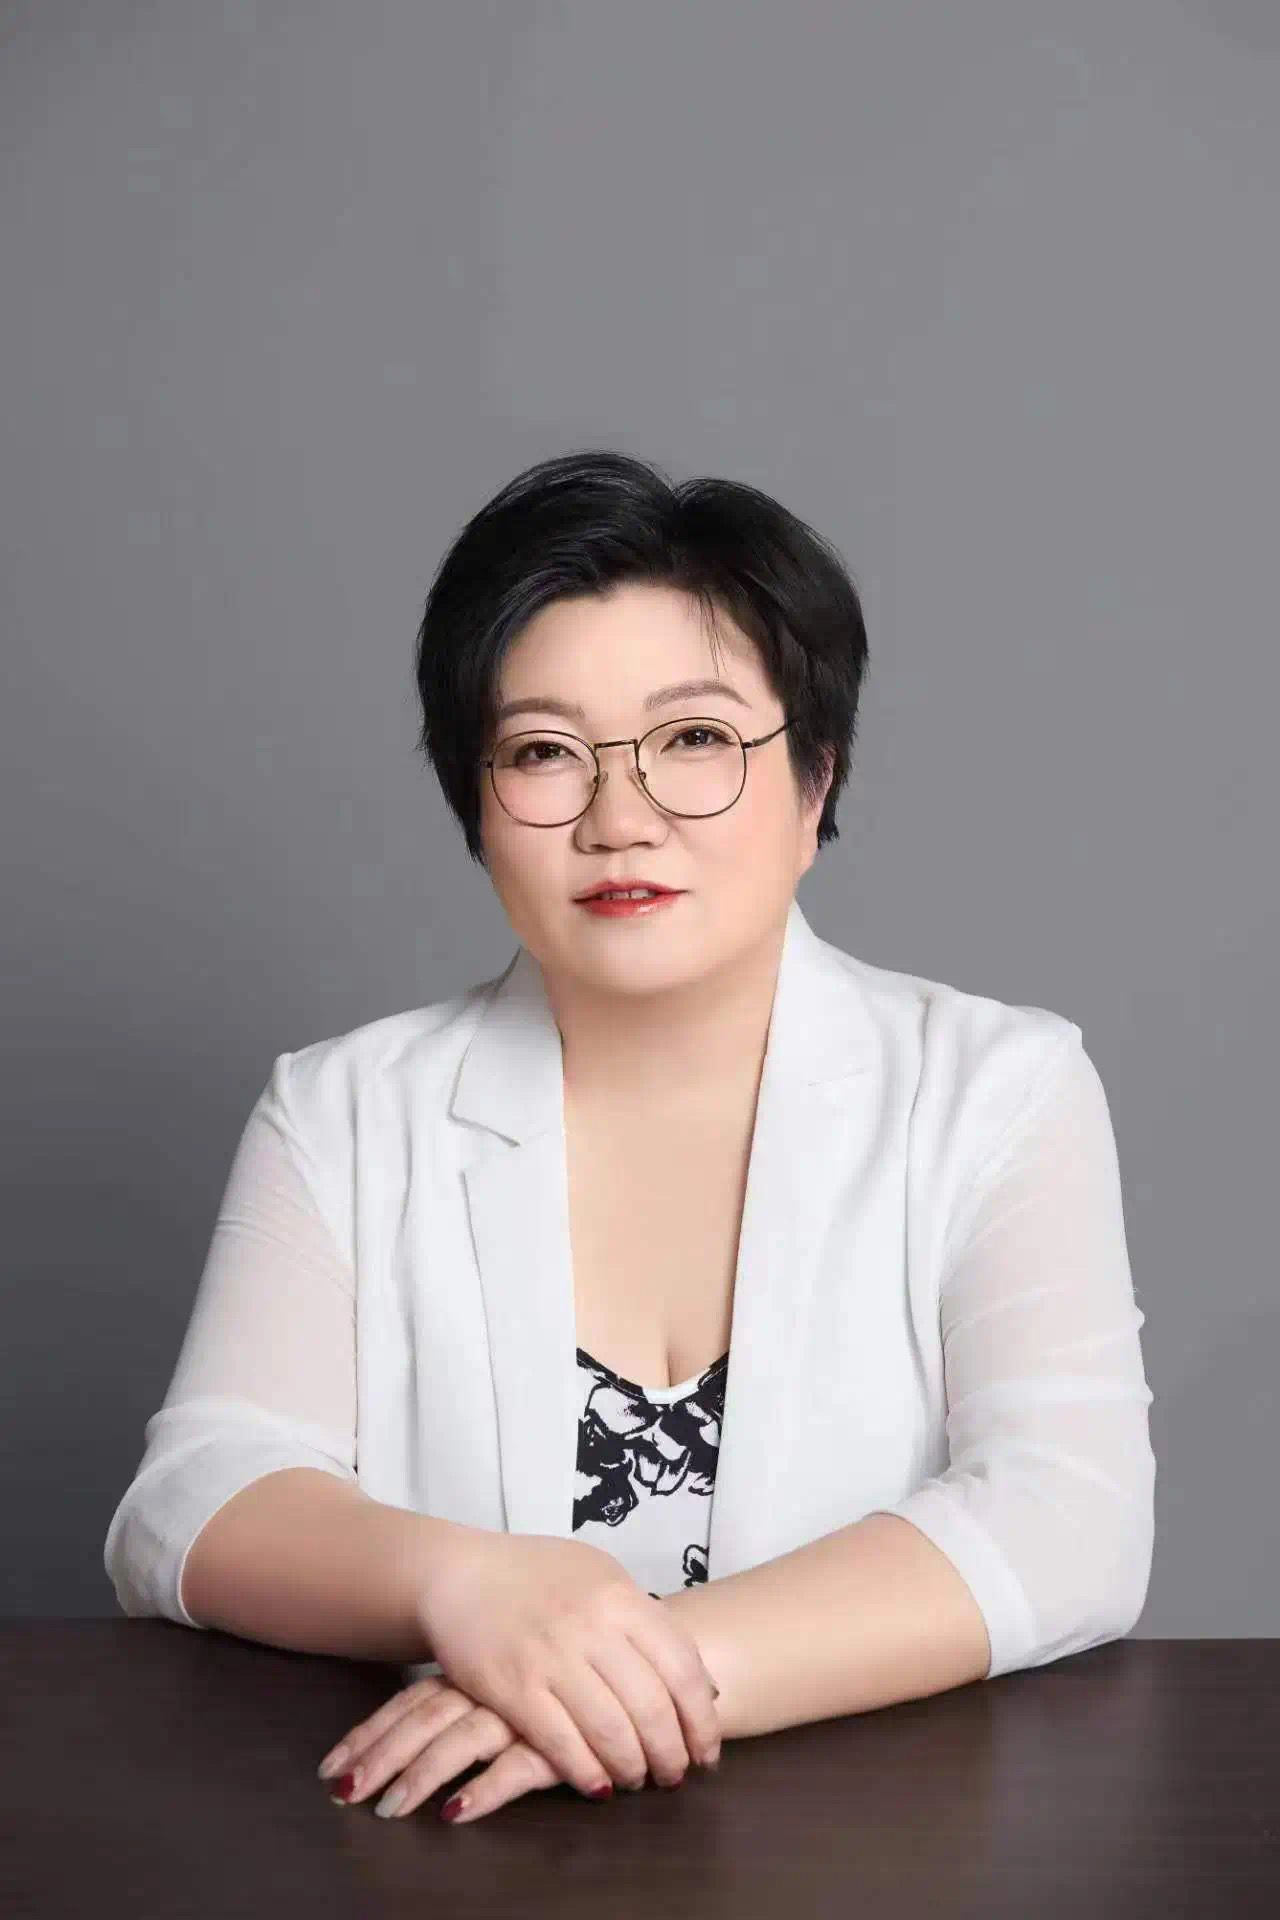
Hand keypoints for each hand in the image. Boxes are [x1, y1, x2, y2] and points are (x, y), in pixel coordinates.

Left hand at [318, 1674, 567, 1824]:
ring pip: (460, 1743)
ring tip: (390, 1809)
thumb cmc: (563, 1668)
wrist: (632, 1658)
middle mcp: (491, 1687)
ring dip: (422, 1776)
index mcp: (474, 1670)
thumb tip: (414, 1729)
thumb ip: (468, 1691)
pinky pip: (517, 1768)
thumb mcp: (509, 1673)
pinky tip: (458, 1812)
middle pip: (423, 1723)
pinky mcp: (559, 1742)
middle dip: (380, 1759)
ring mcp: (522, 1712)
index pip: (408, 1703)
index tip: (332, 1768)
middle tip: (345, 1794)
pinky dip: (486, 1790)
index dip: (369, 1736)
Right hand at [412, 1531, 722, 1795]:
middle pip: (652, 1706)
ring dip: (632, 1768)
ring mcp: (551, 1657)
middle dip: (672, 1753)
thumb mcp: (601, 1579)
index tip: (706, 1749)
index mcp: (620, 1596)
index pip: (682, 1666)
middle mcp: (591, 1626)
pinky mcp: (513, 1688)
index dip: (701, 1718)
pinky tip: (598, 1785)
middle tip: (674, 1774)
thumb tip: (704, 1684)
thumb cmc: (538, 1577)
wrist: (461, 1573)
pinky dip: (587, 1773)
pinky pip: (561, 1743)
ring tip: (638, 1779)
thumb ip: (648, 1623)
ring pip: (611, 1731)